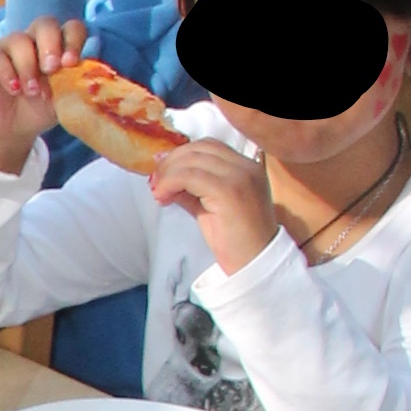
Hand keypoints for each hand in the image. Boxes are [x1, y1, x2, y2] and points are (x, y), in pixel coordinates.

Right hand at [0, 14, 86, 172]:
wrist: (10, 131)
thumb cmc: (39, 109)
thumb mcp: (64, 98)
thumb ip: (75, 82)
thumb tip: (88, 74)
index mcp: (58, 46)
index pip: (71, 28)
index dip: (73, 40)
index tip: (71, 63)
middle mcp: (34, 40)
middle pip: (45, 23)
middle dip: (51, 45)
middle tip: (51, 70)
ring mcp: (9, 46)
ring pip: (20, 40)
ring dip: (29, 67)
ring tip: (32, 92)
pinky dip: (8, 74)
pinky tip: (14, 90)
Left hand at [148, 134, 280, 273]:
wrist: (254, 263)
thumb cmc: (236, 241)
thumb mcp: (210, 208)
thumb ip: (192, 190)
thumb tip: (164, 178)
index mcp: (246, 167)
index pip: (209, 146)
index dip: (182, 155)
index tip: (163, 171)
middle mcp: (246, 167)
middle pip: (199, 148)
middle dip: (171, 162)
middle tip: (155, 181)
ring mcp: (239, 176)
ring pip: (192, 160)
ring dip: (168, 173)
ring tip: (158, 191)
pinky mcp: (228, 190)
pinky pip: (189, 176)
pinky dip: (170, 183)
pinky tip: (163, 196)